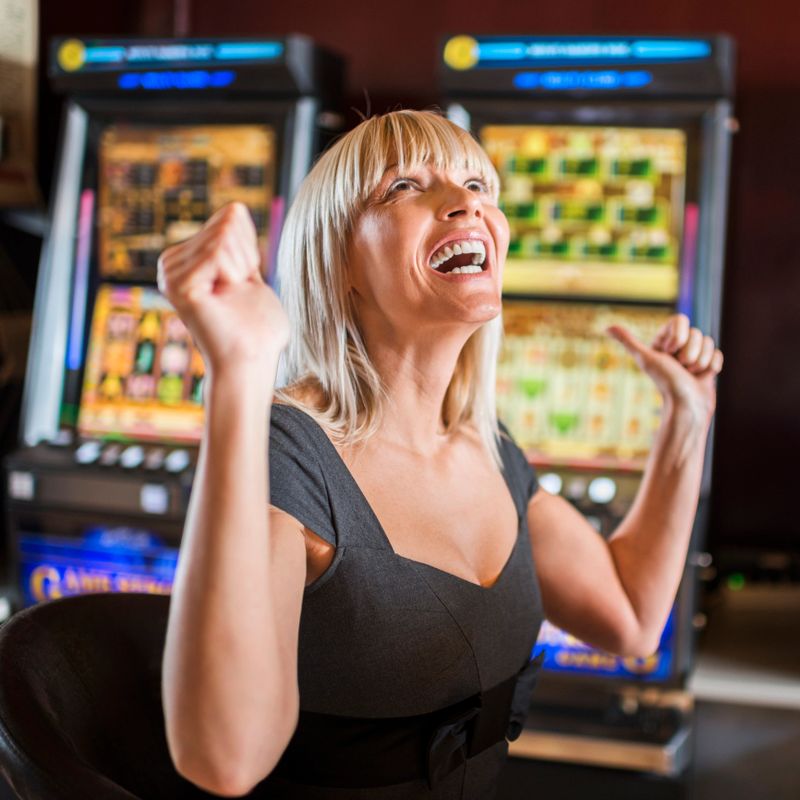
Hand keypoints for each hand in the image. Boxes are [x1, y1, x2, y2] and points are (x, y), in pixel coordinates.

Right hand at [157, 202, 288, 374]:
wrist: (252, 363)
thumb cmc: (257, 329)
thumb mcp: (249, 274)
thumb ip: (238, 245)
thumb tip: (234, 210)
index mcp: (184, 259)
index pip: (231, 216)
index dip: (251, 250)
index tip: (243, 284)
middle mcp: (170, 263)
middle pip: (227, 222)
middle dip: (247, 258)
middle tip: (239, 293)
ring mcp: (170, 274)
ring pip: (225, 236)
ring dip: (242, 268)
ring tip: (232, 298)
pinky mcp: (179, 285)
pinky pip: (219, 252)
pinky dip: (235, 274)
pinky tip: (225, 298)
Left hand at [607, 314, 722, 424]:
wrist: (687, 406)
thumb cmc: (665, 382)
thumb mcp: (646, 359)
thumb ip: (629, 341)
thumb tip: (608, 327)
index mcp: (663, 341)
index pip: (680, 320)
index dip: (678, 336)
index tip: (669, 352)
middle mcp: (678, 347)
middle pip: (696, 332)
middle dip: (689, 353)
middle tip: (680, 368)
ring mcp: (694, 355)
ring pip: (708, 342)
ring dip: (700, 361)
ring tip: (689, 375)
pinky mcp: (708, 364)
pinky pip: (717, 353)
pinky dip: (711, 367)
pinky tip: (701, 377)